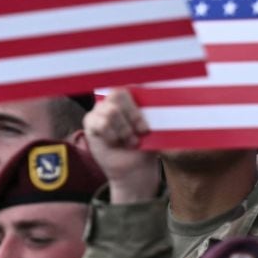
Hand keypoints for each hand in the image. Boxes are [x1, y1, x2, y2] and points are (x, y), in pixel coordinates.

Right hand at [81, 88, 162, 204]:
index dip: (137, 110)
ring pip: (111, 111)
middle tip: (138, 135)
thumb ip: (156, 116)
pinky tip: (114, 142)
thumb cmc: (145, 146)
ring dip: (123, 130)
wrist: (134, 168)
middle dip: (131, 117)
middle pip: (117, 95)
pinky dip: (112, 135)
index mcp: (131, 97)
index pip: (130, 88)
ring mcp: (100, 109)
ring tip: (129, 141)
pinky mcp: (90, 121)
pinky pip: (101, 123)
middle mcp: (113, 99)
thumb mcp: (155, 130)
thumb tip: (166, 106)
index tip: (144, 130)